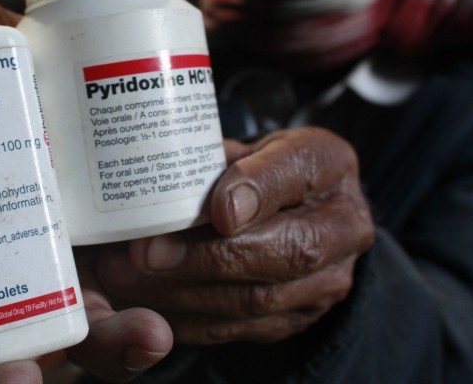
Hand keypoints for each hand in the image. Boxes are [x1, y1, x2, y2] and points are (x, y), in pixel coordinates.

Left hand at [96, 127, 374, 344]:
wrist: (297, 210)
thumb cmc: (262, 167)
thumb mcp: (247, 144)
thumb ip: (218, 157)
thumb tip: (163, 173)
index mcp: (329, 163)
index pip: (297, 172)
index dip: (256, 191)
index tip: (216, 209)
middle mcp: (344, 225)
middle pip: (283, 251)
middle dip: (205, 257)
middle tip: (143, 253)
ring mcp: (328, 279)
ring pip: (258, 299)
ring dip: (185, 294)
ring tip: (127, 280)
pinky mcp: (300, 316)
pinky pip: (243, 327)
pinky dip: (189, 319)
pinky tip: (147, 304)